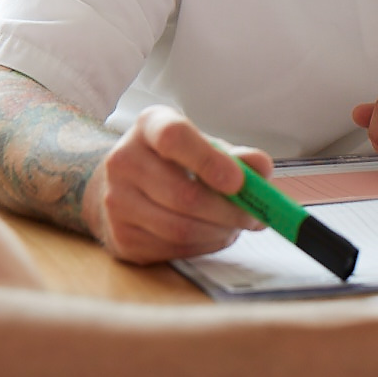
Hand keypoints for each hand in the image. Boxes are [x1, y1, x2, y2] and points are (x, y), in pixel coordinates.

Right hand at [79, 106, 268, 263]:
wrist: (129, 187)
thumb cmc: (177, 162)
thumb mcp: (207, 148)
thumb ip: (237, 157)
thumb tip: (261, 167)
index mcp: (150, 126)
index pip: (174, 137)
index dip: (209, 161)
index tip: (239, 182)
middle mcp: (124, 160)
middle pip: (183, 194)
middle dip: (229, 212)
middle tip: (254, 217)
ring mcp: (116, 201)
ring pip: (179, 228)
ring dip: (218, 233)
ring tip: (233, 226)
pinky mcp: (121, 236)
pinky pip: (172, 249)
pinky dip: (202, 247)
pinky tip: (210, 235)